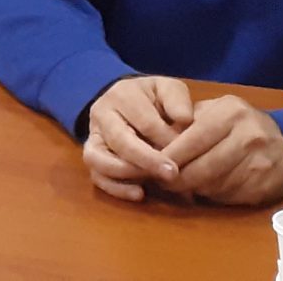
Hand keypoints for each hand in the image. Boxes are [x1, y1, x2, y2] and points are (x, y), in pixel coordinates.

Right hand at [82, 75, 194, 200]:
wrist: (129, 101)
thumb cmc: (153, 98)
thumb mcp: (167, 89)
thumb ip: (177, 100)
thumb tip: (184, 120)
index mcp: (122, 95)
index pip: (145, 122)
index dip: (167, 140)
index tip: (190, 152)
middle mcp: (101, 114)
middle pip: (120, 141)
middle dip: (147, 160)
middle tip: (173, 174)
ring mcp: (92, 137)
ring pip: (99, 159)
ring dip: (128, 174)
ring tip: (154, 182)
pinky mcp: (92, 157)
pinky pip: (97, 177)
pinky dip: (116, 188)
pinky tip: (139, 194)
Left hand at [161, 95, 282, 205]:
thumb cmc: (240, 125)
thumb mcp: (217, 110)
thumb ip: (188, 121)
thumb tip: (156, 144)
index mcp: (231, 113)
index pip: (193, 138)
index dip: (171, 155)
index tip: (154, 165)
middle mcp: (248, 136)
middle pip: (203, 166)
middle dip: (178, 178)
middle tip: (163, 182)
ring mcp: (259, 162)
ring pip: (214, 184)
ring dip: (194, 188)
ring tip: (182, 185)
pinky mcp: (265, 185)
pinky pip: (228, 195)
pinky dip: (213, 195)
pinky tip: (207, 189)